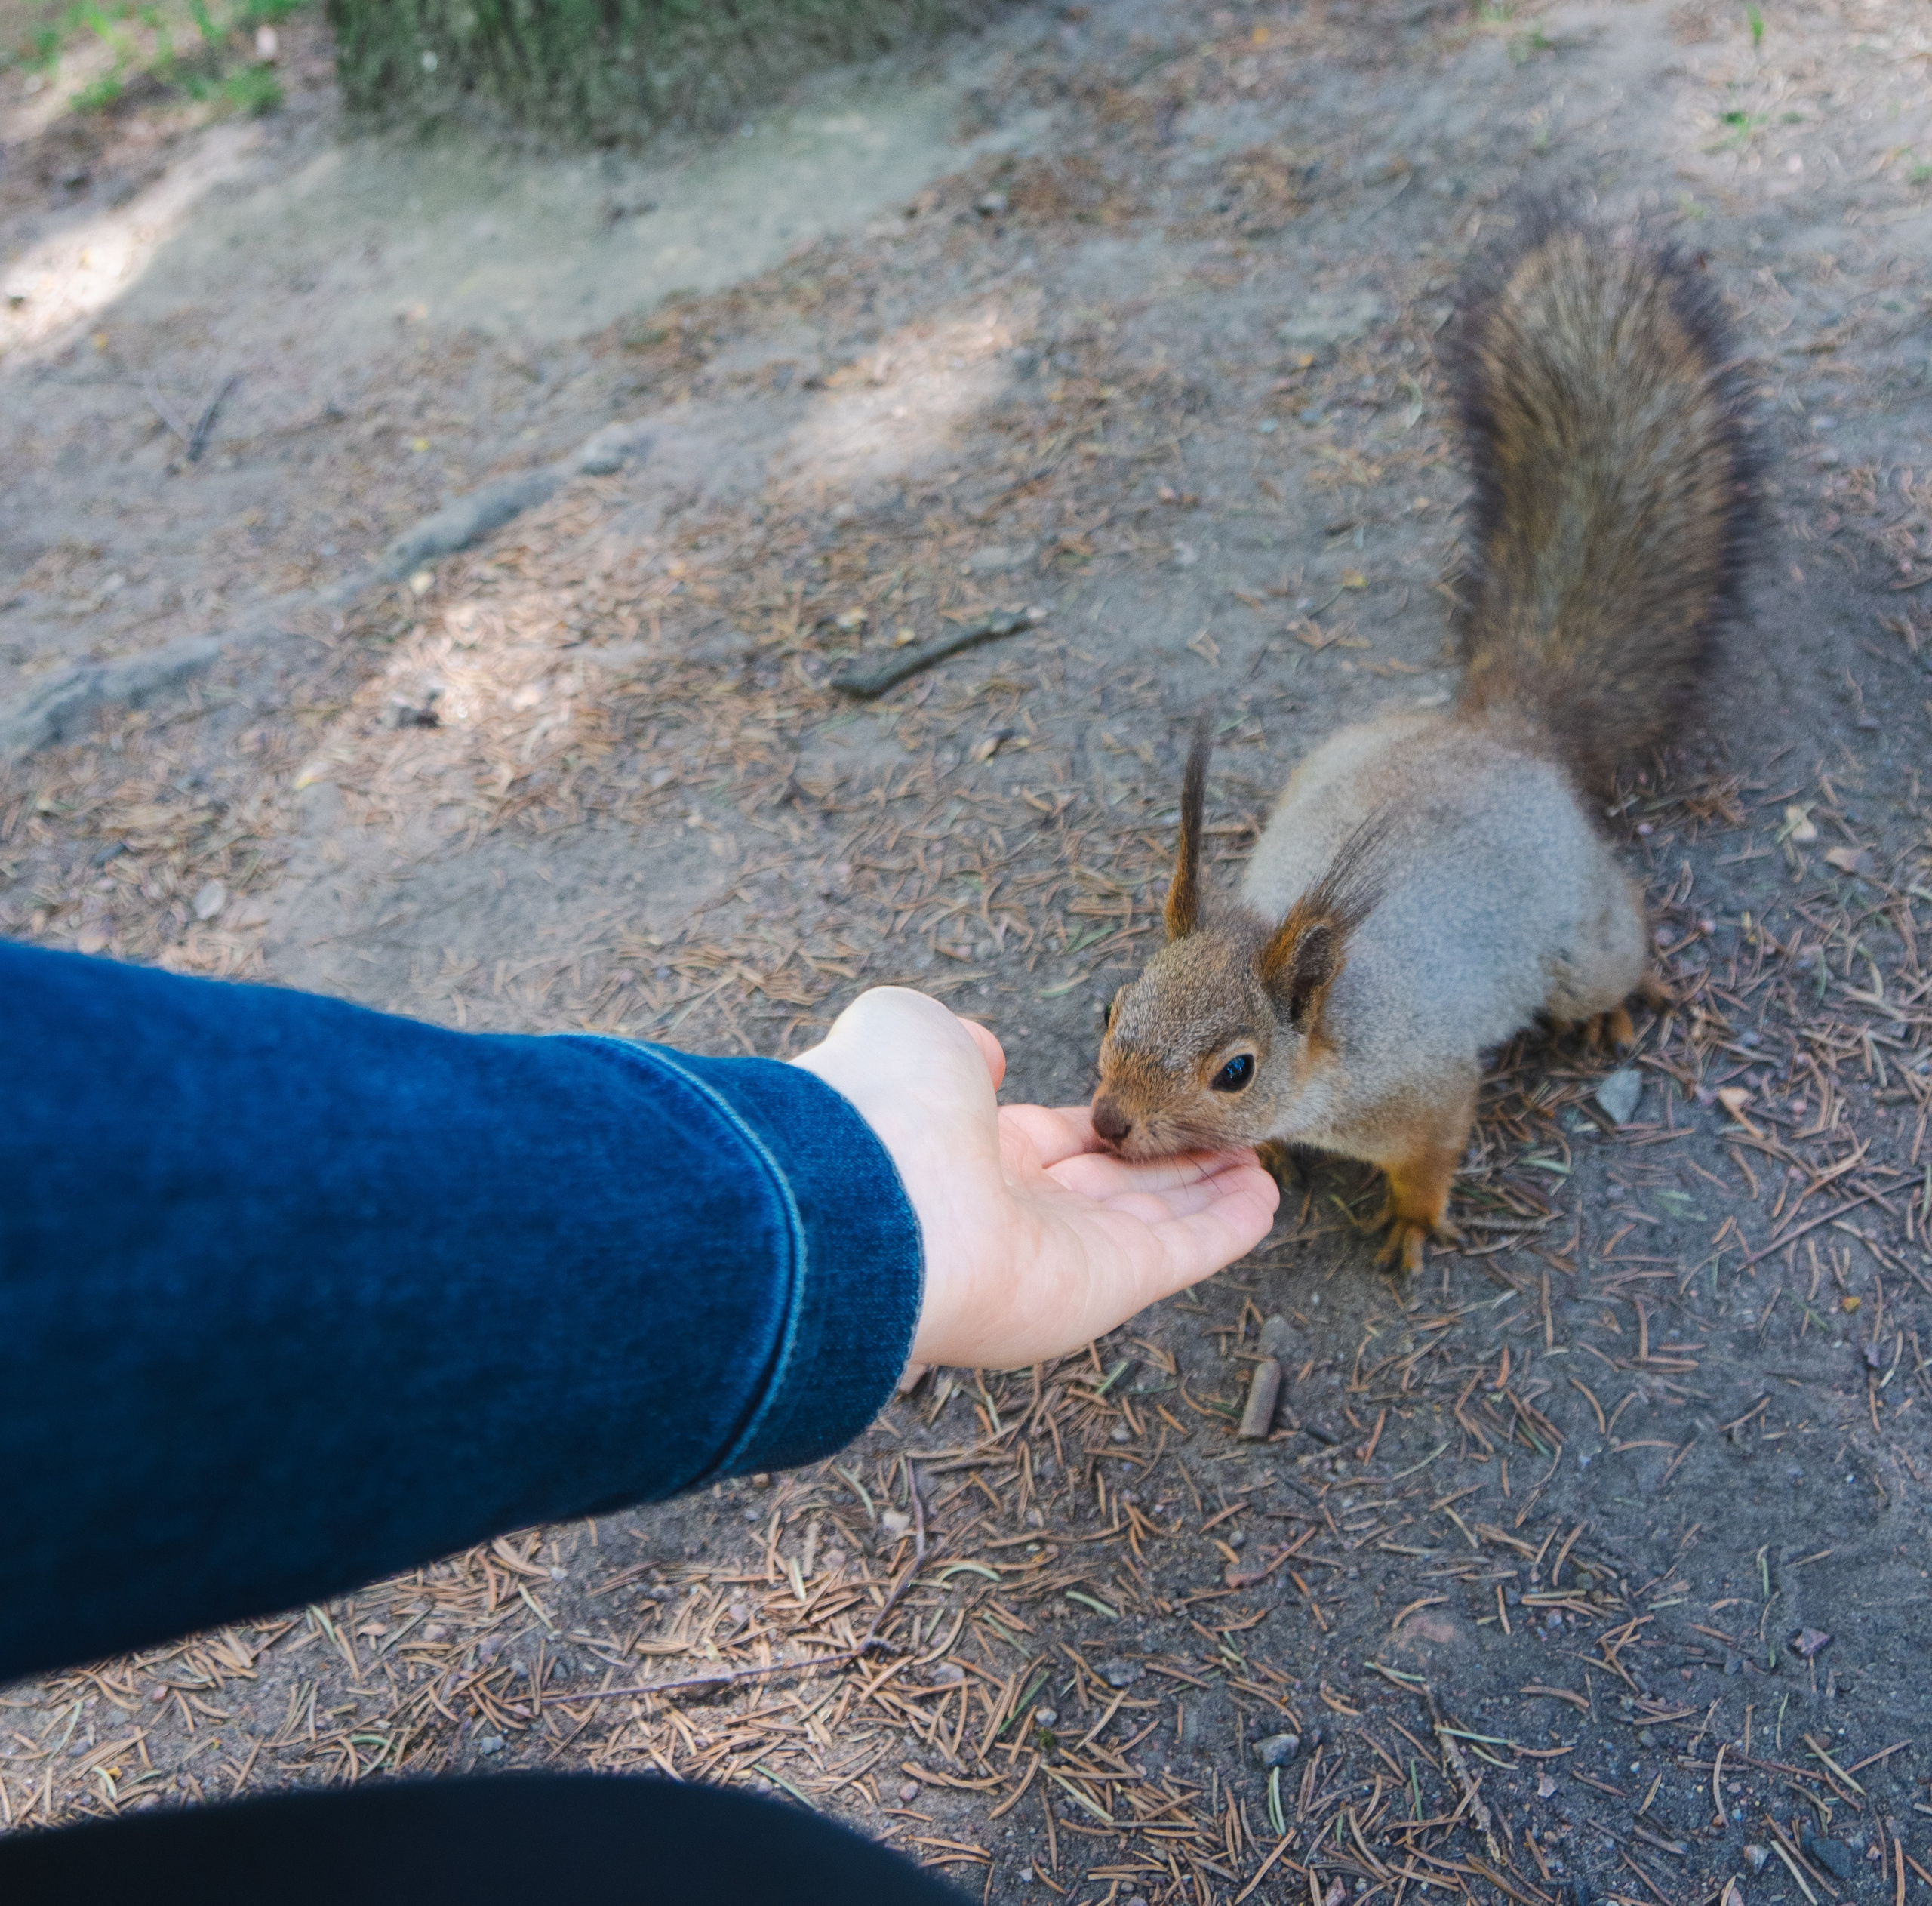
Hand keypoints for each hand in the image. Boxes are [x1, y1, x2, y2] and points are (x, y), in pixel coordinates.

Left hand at [791, 988, 1277, 1371]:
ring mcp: (1063, 1255)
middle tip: (1227, 1136)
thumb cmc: (881, 1107)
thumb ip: (963, 1041)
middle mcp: (1016, 1211)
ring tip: (1260, 1164)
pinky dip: (1227, 1227)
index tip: (1158, 1102)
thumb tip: (989, 1054)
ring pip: (1156, 1221)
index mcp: (971, 1151)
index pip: (1059, 1138)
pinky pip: (1181, 1254)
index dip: (1114, 1122)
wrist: (861, 1198)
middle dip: (1173, 1161)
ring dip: (1211, 1192)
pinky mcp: (1105, 1288)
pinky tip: (1264, 1198)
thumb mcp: (915, 1033)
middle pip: (1116, 1185)